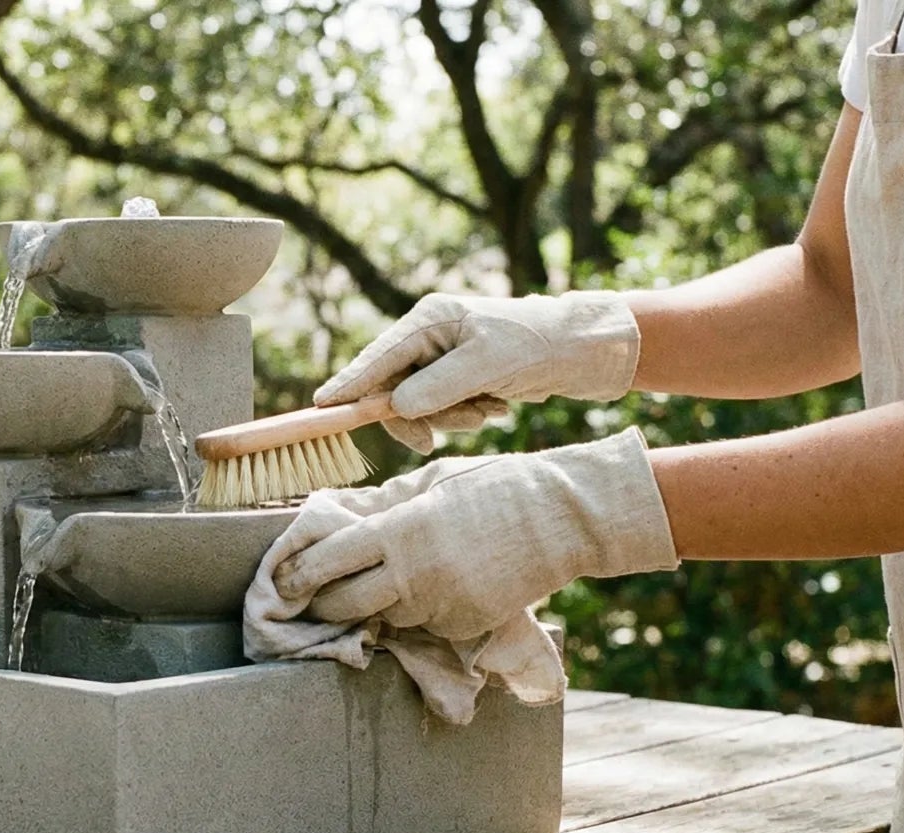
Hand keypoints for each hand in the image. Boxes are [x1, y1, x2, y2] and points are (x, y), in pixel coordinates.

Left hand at [272, 429, 677, 639]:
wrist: (563, 519)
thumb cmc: (494, 488)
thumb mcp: (430, 483)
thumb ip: (383, 507)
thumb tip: (336, 518)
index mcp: (398, 530)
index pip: (326, 560)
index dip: (296, 573)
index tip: (280, 581)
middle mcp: (412, 574)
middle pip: (342, 604)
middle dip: (321, 605)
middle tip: (310, 600)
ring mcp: (439, 606)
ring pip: (384, 617)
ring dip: (375, 606)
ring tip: (383, 585)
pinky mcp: (463, 627)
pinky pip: (425, 626)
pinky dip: (422, 612)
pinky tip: (439, 586)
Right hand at [317, 291, 640, 452]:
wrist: (582, 350)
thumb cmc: (535, 346)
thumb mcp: (486, 366)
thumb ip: (437, 386)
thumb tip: (396, 408)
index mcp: (430, 319)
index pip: (378, 358)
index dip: (349, 384)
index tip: (321, 406)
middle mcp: (430, 335)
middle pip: (393, 387)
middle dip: (417, 414)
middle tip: (429, 441)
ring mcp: (444, 357)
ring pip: (419, 404)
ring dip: (450, 417)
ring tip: (488, 408)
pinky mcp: (460, 376)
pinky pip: (443, 408)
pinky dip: (465, 415)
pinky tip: (496, 404)